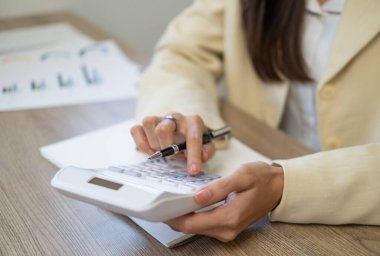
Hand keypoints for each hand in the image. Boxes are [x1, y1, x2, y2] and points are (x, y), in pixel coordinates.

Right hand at [130, 112, 215, 174]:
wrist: (185, 129)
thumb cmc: (193, 139)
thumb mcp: (206, 145)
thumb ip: (207, 151)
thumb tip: (202, 156)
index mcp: (193, 122)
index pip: (193, 138)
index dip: (193, 156)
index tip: (193, 170)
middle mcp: (175, 118)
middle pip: (163, 128)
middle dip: (167, 148)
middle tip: (175, 156)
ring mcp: (159, 119)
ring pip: (149, 124)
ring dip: (155, 144)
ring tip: (163, 151)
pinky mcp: (146, 125)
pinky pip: (136, 129)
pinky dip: (141, 143)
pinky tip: (151, 151)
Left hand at [165, 162, 283, 241]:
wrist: (279, 188)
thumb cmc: (262, 179)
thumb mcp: (241, 177)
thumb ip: (218, 188)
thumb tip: (197, 197)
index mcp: (229, 217)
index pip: (192, 223)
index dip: (173, 217)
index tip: (159, 208)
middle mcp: (227, 229)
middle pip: (191, 228)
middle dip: (175, 217)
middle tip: (161, 202)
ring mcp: (227, 231)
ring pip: (196, 228)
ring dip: (183, 216)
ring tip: (172, 200)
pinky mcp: (227, 228)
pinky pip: (204, 225)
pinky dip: (193, 216)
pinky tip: (187, 204)